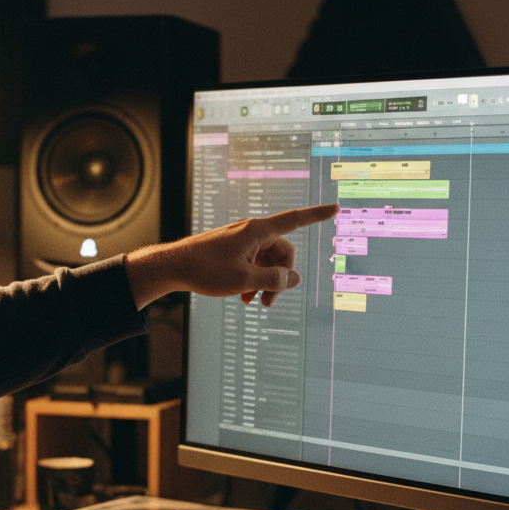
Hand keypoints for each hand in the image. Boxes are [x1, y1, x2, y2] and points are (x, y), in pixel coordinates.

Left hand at [126, 203, 339, 308]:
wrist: (173, 267)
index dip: (317, 215)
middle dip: (281, 278)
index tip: (335, 207)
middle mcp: (252, 233)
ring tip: (252, 302)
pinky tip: (243, 298)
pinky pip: (254, 265)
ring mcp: (242, 242)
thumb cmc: (205, 270)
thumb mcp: (245, 280)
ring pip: (268, 262)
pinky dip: (253, 280)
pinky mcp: (233, 252)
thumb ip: (274, 281)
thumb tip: (295, 280)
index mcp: (258, 231)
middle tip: (268, 302)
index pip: (295, 220)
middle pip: (283, 253)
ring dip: (266, 283)